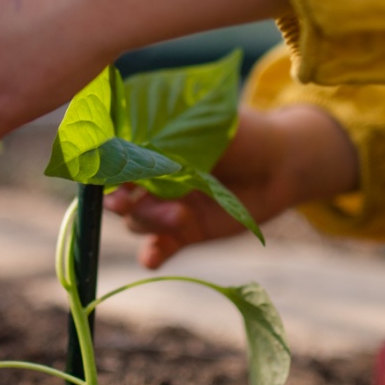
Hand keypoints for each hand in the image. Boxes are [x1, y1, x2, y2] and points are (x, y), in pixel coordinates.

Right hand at [105, 103, 358, 267]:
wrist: (280, 165)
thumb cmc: (241, 135)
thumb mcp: (204, 126)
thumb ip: (167, 133)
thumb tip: (127, 134)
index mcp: (149, 146)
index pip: (111, 159)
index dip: (104, 166)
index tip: (107, 171)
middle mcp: (151, 178)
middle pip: (117, 194)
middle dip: (117, 200)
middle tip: (126, 201)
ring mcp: (166, 207)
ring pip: (138, 221)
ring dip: (150, 220)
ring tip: (179, 214)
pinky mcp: (184, 232)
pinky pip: (158, 248)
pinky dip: (152, 254)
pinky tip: (152, 258)